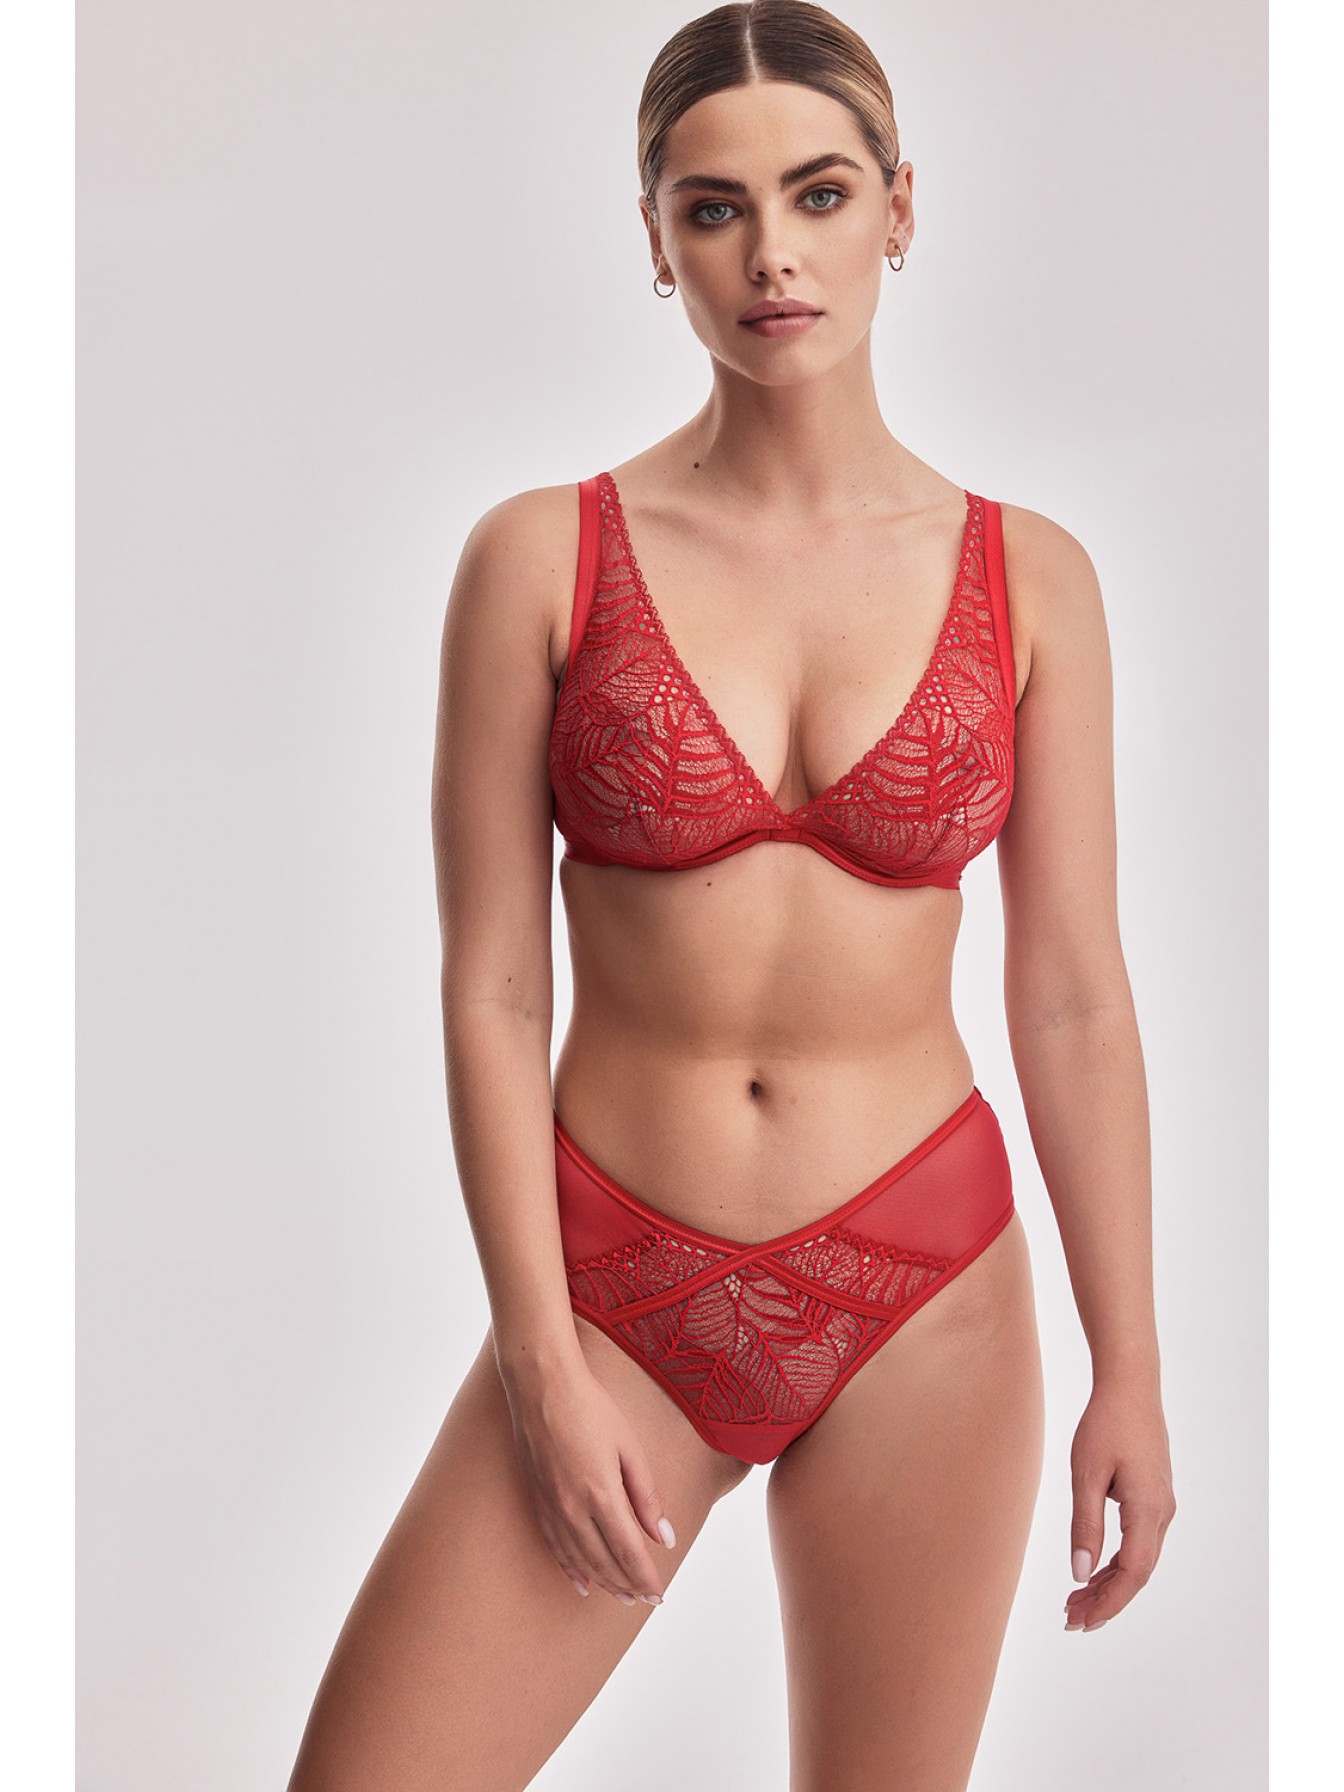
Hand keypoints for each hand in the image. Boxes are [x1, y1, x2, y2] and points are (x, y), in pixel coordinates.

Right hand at [502, 1354, 676, 1607]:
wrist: (541, 1386)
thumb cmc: (591, 1408)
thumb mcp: (629, 1448)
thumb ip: (647, 1497)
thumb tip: (664, 1537)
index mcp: (601, 1494)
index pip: (630, 1552)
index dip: (647, 1578)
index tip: (660, 1595)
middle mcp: (573, 1509)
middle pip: (605, 1562)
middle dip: (629, 1585)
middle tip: (647, 1600)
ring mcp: (551, 1508)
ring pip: (580, 1560)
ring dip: (604, 1582)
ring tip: (622, 1597)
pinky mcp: (537, 1501)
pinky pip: (555, 1547)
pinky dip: (571, 1569)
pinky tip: (581, 1582)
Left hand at [1064, 1374, 1175, 1631]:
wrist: (1130, 1386)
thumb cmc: (1106, 1424)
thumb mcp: (1086, 1474)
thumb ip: (1085, 1524)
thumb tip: (1080, 1573)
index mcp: (1149, 1509)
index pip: (1133, 1573)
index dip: (1108, 1602)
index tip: (1081, 1621)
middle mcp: (1163, 1513)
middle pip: (1138, 1573)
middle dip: (1106, 1600)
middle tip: (1070, 1619)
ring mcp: (1162, 1505)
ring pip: (1139, 1559)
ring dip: (1109, 1583)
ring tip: (1075, 1601)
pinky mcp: (1154, 1497)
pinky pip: (1139, 1542)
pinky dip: (1116, 1561)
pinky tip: (1094, 1569)